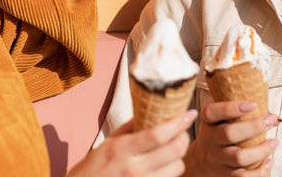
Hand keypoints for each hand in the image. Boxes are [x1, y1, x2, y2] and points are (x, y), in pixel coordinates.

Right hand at [67, 110, 196, 176]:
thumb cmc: (91, 171)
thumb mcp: (106, 145)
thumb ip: (129, 128)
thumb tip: (149, 111)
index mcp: (121, 150)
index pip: (158, 134)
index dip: (178, 122)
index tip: (190, 113)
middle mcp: (133, 169)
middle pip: (174, 151)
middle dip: (184, 137)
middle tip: (182, 130)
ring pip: (177, 169)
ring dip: (179, 157)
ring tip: (171, 150)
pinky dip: (170, 172)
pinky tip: (163, 166)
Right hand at [183, 101, 279, 175]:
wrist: (202, 160)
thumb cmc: (218, 133)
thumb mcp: (220, 118)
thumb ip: (239, 113)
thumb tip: (273, 117)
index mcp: (207, 121)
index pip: (212, 112)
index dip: (231, 108)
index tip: (253, 104)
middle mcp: (209, 139)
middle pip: (229, 134)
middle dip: (254, 127)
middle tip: (270, 121)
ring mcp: (216, 159)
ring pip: (239, 158)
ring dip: (261, 150)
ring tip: (274, 142)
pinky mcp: (224, 175)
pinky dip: (261, 171)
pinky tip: (269, 161)